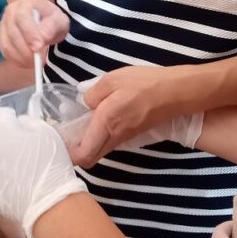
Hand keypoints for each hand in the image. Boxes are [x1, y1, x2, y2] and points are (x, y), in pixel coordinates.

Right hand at [0, 0, 69, 67]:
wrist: (40, 18)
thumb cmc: (50, 19)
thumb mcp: (59, 20)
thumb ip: (51, 27)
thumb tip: (42, 39)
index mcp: (25, 4)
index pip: (22, 17)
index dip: (29, 33)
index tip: (38, 47)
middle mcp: (10, 13)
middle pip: (13, 34)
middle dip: (26, 50)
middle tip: (41, 60)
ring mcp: (3, 26)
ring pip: (7, 45)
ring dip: (21, 58)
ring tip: (36, 62)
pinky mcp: (2, 39)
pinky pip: (5, 52)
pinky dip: (16, 60)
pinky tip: (28, 62)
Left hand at [0, 108, 86, 237]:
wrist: (47, 201)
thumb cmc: (51, 166)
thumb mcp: (47, 134)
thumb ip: (29, 123)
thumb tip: (18, 122)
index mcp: (3, 128)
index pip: (0, 115)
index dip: (10, 120)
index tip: (16, 126)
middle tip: (8, 146)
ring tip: (2, 165)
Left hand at [72, 66, 200, 165]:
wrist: (176, 92)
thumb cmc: (144, 84)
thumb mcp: (112, 80)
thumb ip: (92, 94)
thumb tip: (86, 104)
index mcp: (106, 124)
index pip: (84, 154)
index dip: (69, 154)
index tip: (60, 142)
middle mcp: (115, 136)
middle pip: (91, 158)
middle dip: (77, 152)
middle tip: (68, 134)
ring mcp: (126, 137)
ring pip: (101, 149)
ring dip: (90, 142)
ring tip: (82, 123)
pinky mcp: (134, 133)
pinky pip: (112, 141)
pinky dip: (102, 136)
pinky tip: (101, 118)